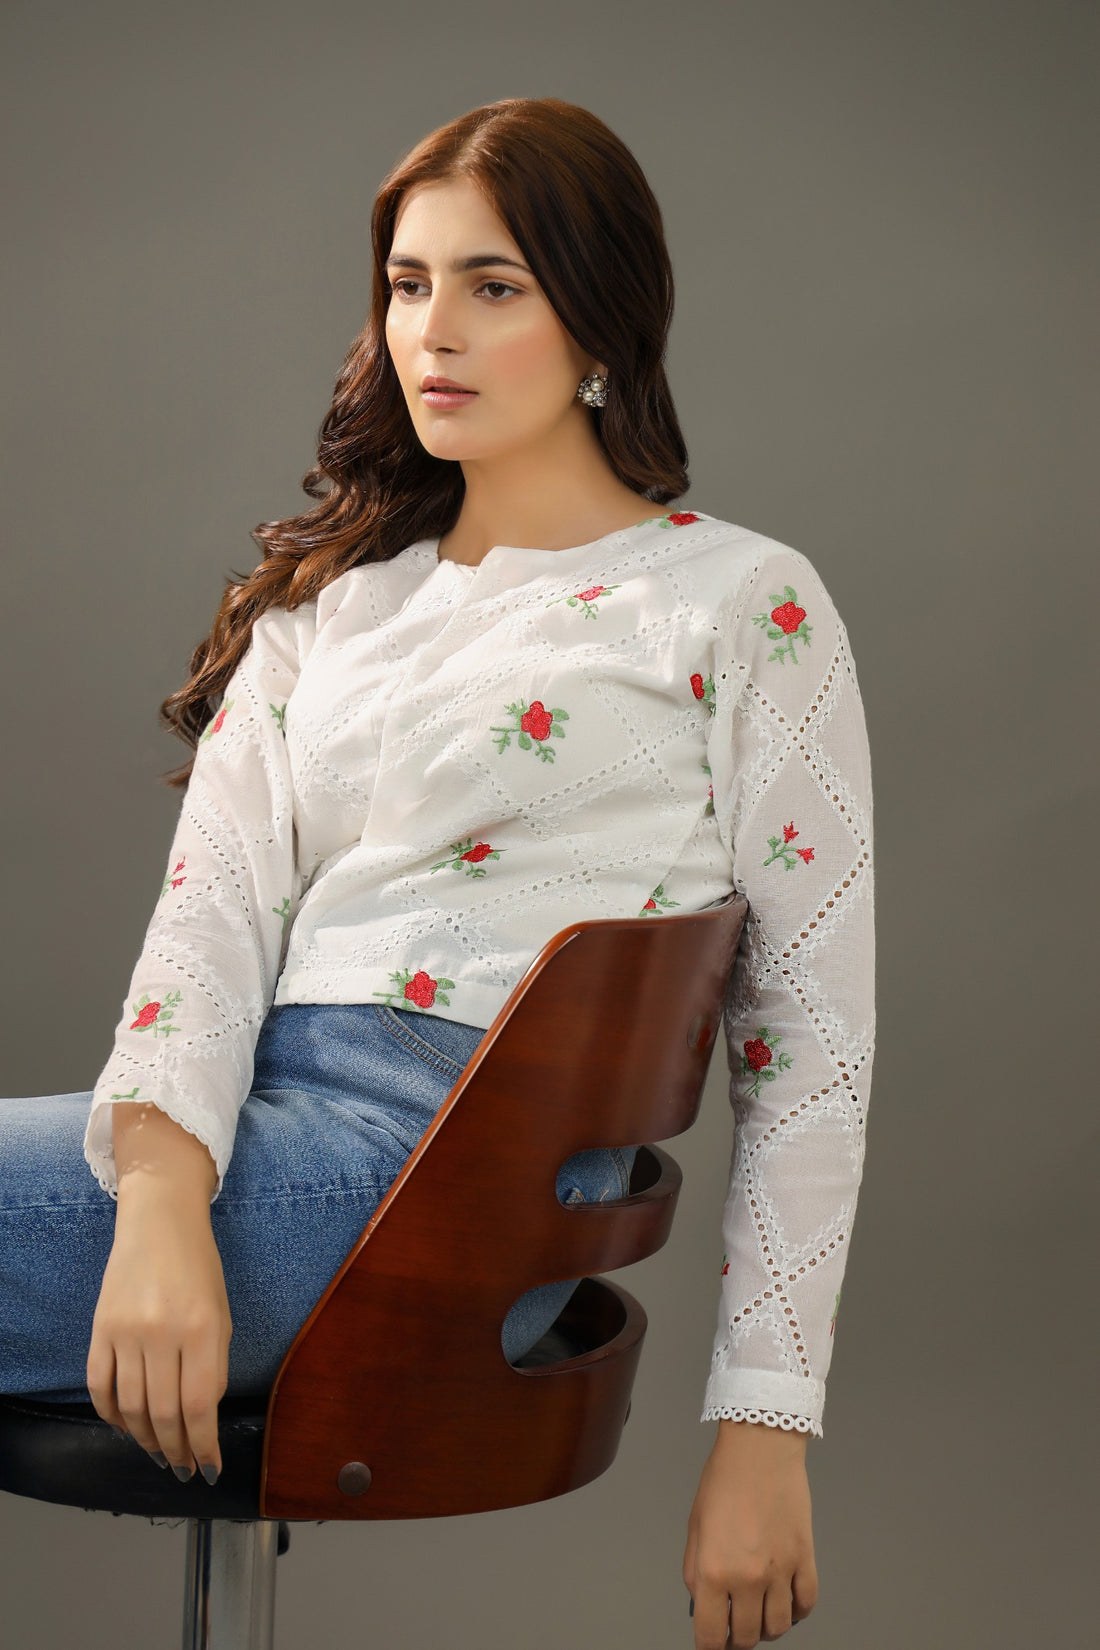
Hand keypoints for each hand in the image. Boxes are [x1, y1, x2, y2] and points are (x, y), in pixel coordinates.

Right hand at [86, 1179, 230, 1482]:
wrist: (159, 1221)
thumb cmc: (199, 1267)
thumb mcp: (221, 1313)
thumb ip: (215, 1364)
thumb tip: (202, 1417)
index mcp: (201, 1329)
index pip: (200, 1406)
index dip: (204, 1446)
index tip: (210, 1469)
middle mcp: (161, 1333)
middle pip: (164, 1414)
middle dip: (176, 1450)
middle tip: (184, 1469)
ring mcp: (125, 1331)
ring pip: (130, 1408)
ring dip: (145, 1439)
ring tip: (159, 1453)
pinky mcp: (99, 1328)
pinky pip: (99, 1386)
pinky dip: (111, 1415)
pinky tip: (126, 1427)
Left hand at [683, 1420, 817, 1646]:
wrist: (760, 1450)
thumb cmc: (724, 1481)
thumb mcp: (695, 1529)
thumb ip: (696, 1573)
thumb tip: (703, 1605)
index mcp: (712, 1570)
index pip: (711, 1636)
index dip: (709, 1647)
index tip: (711, 1644)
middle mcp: (747, 1577)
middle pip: (747, 1637)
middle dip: (737, 1638)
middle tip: (733, 1627)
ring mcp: (779, 1571)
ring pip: (778, 1628)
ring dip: (766, 1628)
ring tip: (759, 1613)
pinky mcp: (804, 1559)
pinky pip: (805, 1605)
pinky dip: (796, 1612)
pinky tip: (786, 1602)